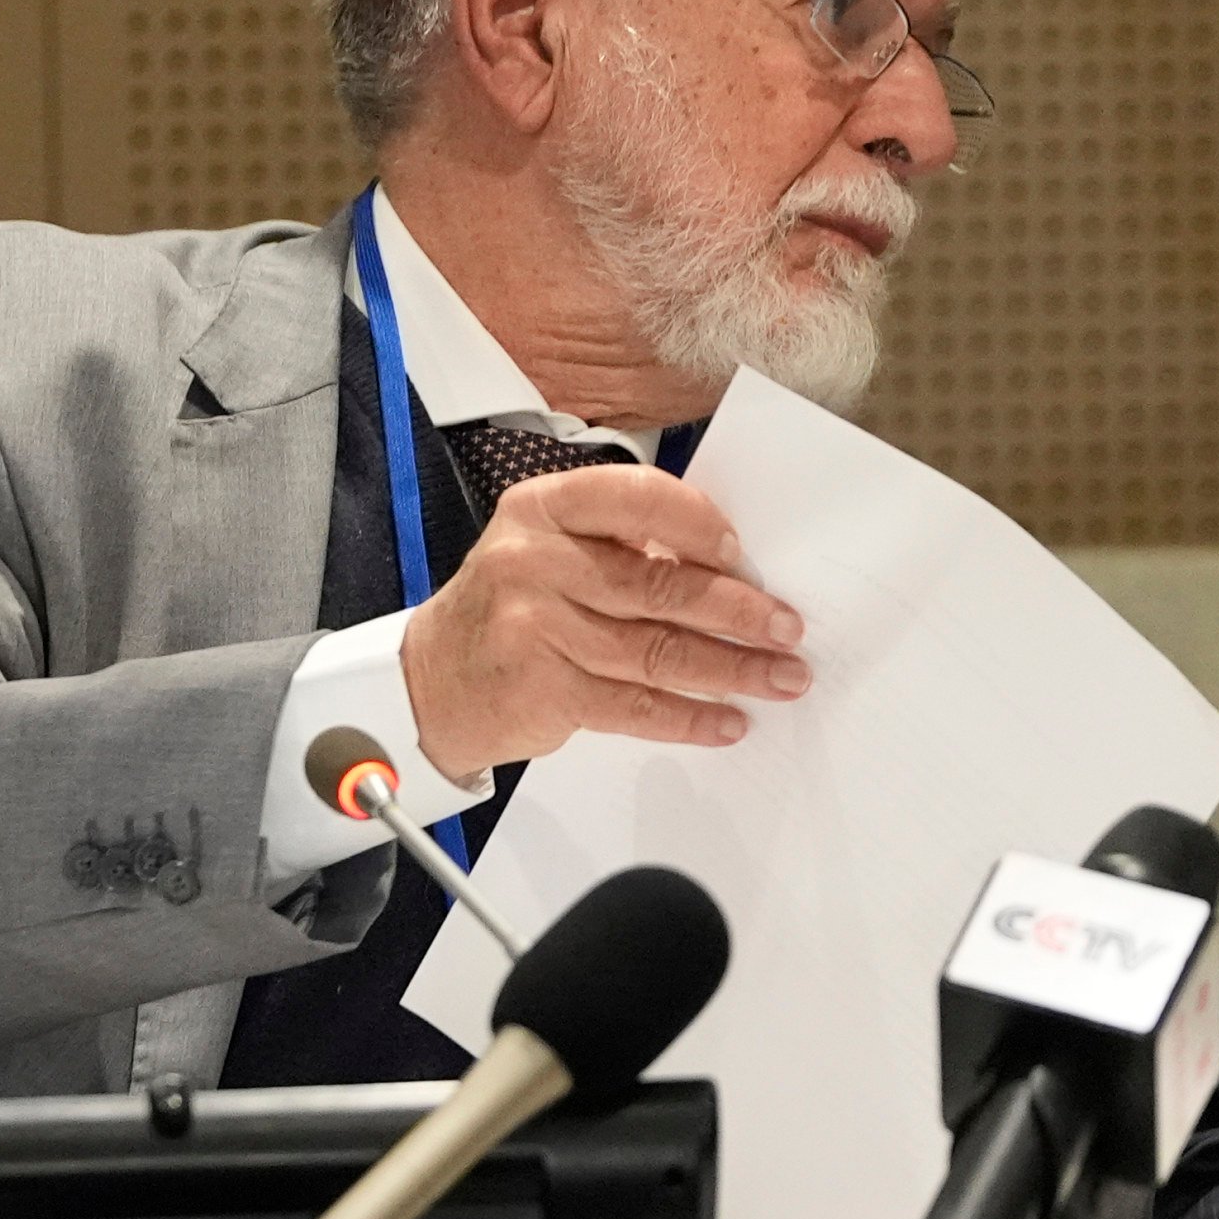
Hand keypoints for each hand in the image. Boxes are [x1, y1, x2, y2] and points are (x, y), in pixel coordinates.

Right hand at [399, 463, 806, 778]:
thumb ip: (623, 546)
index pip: (635, 498)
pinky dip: (690, 716)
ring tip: (781, 677)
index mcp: (544, 508)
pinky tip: (728, 720)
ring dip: (731, 668)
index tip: (742, 552)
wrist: (431, 683)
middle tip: (787, 626)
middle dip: (738, 610)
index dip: (696, 523)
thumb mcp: (550, 549)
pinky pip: (635, 705)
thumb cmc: (513, 608)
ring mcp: (537, 628)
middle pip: (659, 585)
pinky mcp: (544, 690)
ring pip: (657, 650)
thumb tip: (730, 570)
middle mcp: (535, 562)